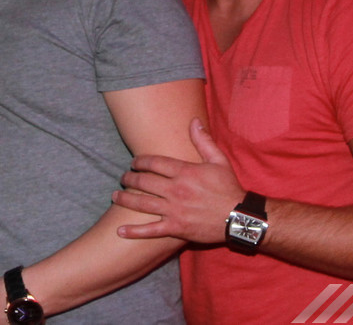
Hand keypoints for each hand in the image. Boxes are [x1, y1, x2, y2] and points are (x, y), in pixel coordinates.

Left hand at [113, 118, 243, 243]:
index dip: (140, 161)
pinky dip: (134, 231)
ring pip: (142, 204)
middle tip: (123, 177)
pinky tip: (120, 231)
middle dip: (130, 178)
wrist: (238, 217)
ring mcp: (174, 210)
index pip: (154, 163)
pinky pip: (151, 230)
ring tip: (114, 195)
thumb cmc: (228, 187)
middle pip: (144, 182)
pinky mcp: (176, 228)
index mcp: (184, 172)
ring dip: (125, 199)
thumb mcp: (219, 160)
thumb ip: (203, 141)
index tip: (134, 162)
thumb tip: (194, 120)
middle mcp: (176, 190)